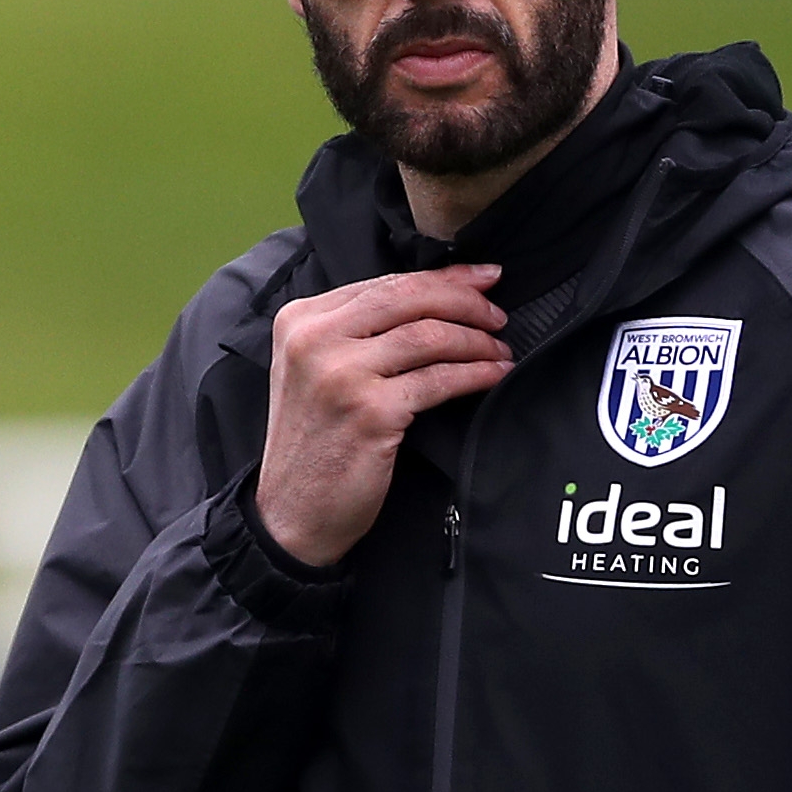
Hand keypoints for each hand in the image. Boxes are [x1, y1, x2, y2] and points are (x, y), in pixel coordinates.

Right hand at [257, 266, 508, 567]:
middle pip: (408, 298)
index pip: (384, 283)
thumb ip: (355, 332)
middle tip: (498, 314)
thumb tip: (432, 298)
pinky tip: (494, 374)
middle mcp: (315, 339)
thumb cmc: (315, 444)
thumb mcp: (315, 372)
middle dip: (464, 300)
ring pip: (428, 336)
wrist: (292, 514)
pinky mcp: (370, 411)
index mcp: (300, 320)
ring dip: (476, 340)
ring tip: (500, 349)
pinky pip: (439, 379)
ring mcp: (341, 374)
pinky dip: (475, 374)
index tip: (481, 279)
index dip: (442, 278)